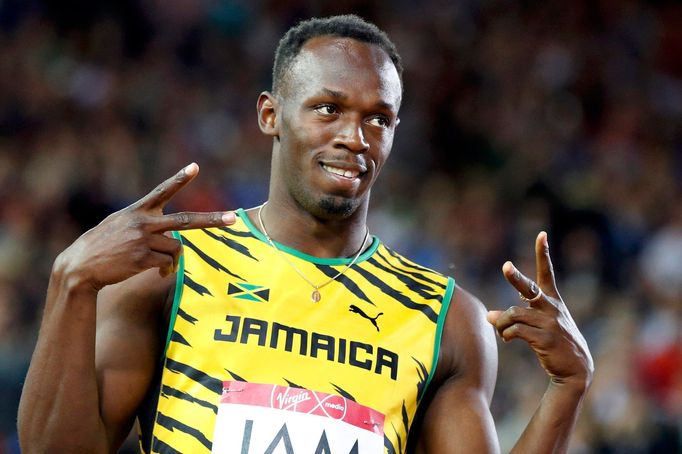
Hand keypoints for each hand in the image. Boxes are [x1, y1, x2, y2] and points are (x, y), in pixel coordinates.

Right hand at [57, 163, 234, 291]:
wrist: (80, 266)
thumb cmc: (102, 246)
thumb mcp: (119, 225)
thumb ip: (144, 224)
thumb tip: (172, 239)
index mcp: (138, 211)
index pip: (162, 191)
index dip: (180, 179)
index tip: (195, 167)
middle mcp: (143, 222)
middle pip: (185, 220)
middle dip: (212, 220)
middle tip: (233, 218)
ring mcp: (143, 240)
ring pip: (176, 249)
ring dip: (173, 259)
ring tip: (161, 265)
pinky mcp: (142, 258)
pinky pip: (167, 263)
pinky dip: (166, 269)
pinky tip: (156, 272)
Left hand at [486, 232, 593, 386]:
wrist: (577, 370)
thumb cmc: (555, 344)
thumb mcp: (542, 325)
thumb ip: (516, 316)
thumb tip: (489, 315)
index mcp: (553, 301)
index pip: (546, 273)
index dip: (543, 254)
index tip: (542, 234)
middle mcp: (552, 309)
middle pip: (529, 289)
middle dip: (516, 277)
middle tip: (506, 266)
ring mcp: (550, 324)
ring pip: (513, 314)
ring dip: (500, 322)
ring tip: (500, 330)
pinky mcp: (546, 339)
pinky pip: (516, 330)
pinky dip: (506, 333)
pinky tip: (507, 338)